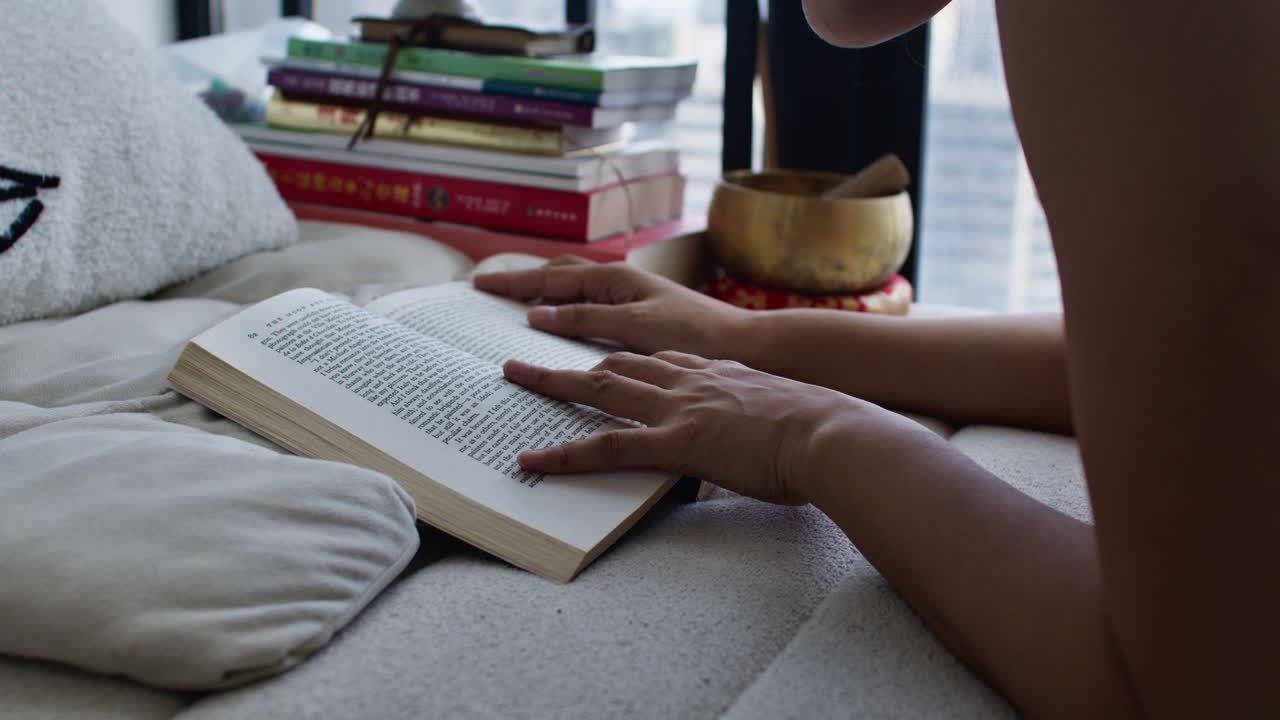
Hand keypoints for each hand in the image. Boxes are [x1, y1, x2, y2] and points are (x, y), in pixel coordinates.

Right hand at [473, 256, 751, 357]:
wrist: (745, 344)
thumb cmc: (696, 333)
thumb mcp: (635, 326)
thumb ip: (586, 319)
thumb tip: (536, 314)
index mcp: (615, 279)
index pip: (551, 276)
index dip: (514, 282)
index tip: (479, 285)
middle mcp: (621, 282)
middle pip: (561, 274)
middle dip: (525, 280)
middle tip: (489, 288)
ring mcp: (632, 297)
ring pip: (577, 287)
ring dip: (546, 290)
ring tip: (517, 299)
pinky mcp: (643, 315)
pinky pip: (593, 305)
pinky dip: (569, 307)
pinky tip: (565, 323)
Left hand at [502, 350, 908, 505]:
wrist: (832, 434)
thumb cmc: (823, 432)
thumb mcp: (783, 415)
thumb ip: (759, 418)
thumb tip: (763, 439)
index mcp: (716, 373)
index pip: (659, 359)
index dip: (626, 359)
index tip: (604, 358)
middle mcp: (690, 382)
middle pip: (619, 361)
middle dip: (573, 356)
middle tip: (536, 355)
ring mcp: (678, 409)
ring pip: (600, 387)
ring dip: (551, 382)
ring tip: (514, 377)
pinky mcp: (674, 443)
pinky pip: (606, 447)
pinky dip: (564, 453)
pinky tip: (533, 459)